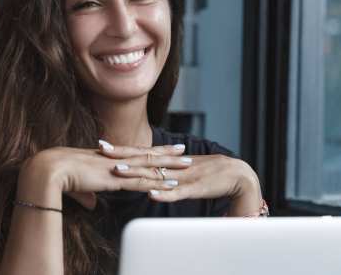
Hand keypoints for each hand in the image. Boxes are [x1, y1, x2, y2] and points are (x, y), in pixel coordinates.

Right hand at [18, 143, 189, 209]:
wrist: (49, 170)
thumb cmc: (58, 176)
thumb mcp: (77, 186)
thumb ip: (87, 193)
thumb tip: (90, 202)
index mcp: (109, 158)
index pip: (135, 152)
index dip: (150, 150)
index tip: (164, 148)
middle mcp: (117, 160)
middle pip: (148, 154)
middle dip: (168, 153)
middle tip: (184, 150)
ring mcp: (118, 168)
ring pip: (151, 165)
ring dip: (170, 166)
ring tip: (187, 164)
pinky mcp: (117, 179)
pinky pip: (143, 181)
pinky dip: (159, 183)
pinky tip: (172, 184)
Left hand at [100, 147, 262, 215]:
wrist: (238, 175)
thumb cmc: (212, 175)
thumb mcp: (187, 172)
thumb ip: (171, 173)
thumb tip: (154, 176)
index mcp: (172, 161)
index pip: (144, 153)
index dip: (124, 150)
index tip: (103, 147)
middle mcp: (175, 165)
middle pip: (144, 159)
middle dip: (122, 155)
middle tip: (102, 150)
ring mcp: (184, 176)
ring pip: (157, 174)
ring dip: (138, 173)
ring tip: (118, 171)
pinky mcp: (195, 188)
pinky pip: (177, 192)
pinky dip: (164, 193)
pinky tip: (151, 194)